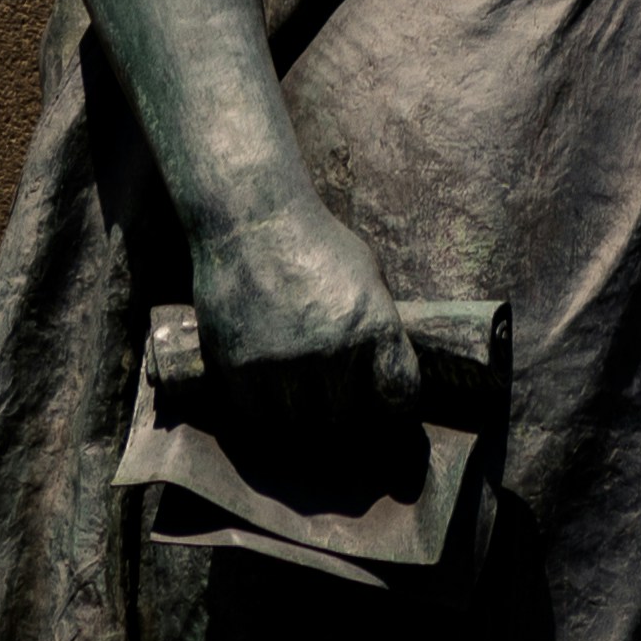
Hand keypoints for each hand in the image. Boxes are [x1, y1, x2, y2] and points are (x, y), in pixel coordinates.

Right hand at [198, 188, 423, 473]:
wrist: (253, 219)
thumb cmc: (315, 242)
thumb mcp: (366, 274)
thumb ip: (377, 323)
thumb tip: (384, 375)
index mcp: (373, 324)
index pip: (398, 393)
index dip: (391, 403)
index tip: (380, 402)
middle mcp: (333, 349)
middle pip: (343, 416)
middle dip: (339, 409)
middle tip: (328, 398)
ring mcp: (286, 361)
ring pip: (299, 421)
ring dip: (299, 412)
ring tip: (296, 394)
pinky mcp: (242, 367)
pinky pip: (259, 414)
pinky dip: (264, 408)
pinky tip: (267, 388)